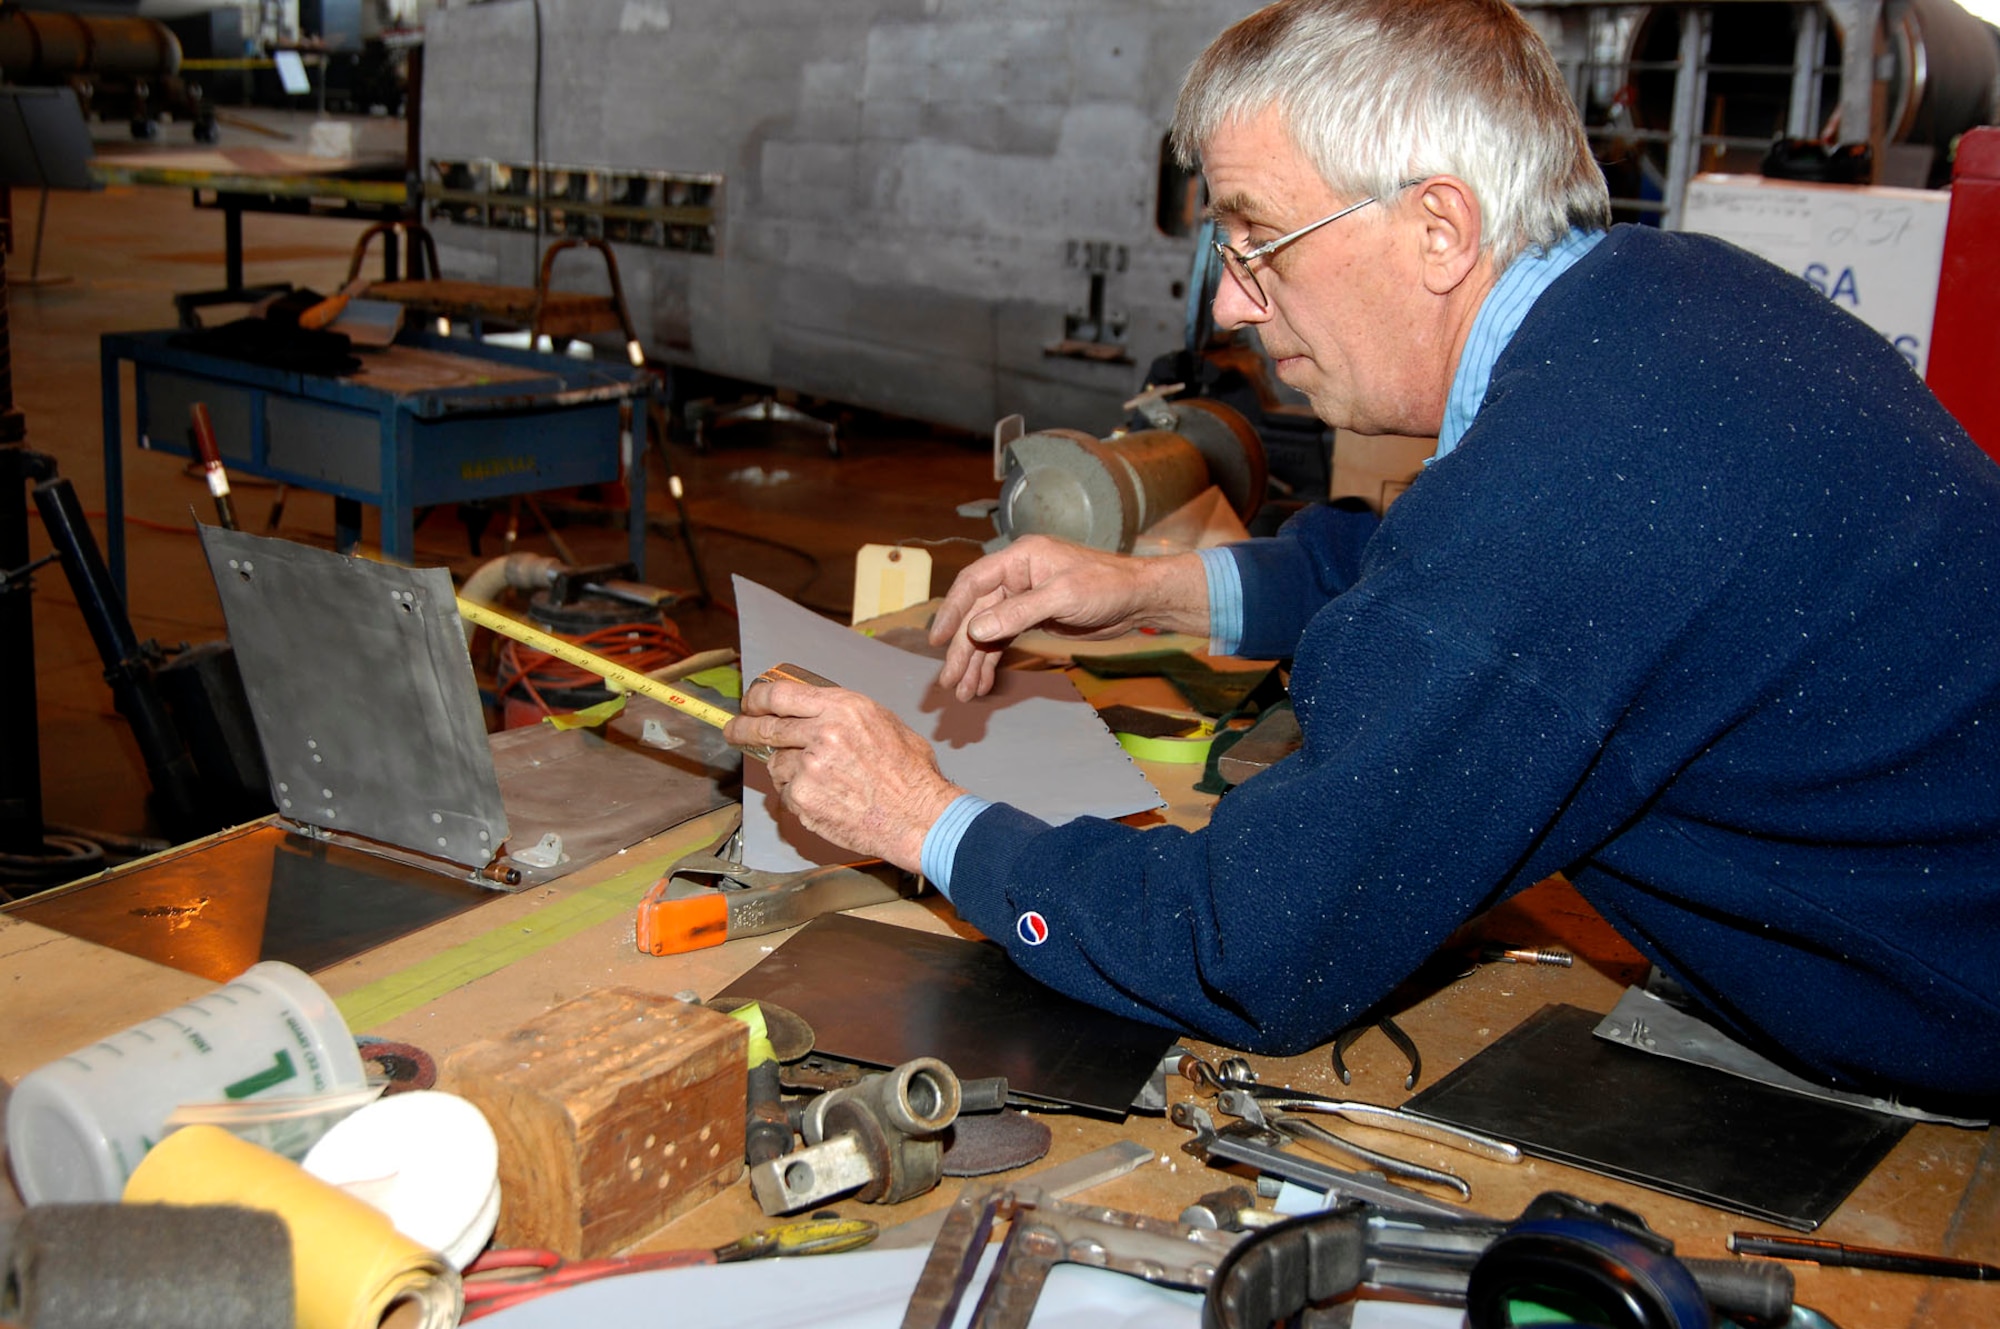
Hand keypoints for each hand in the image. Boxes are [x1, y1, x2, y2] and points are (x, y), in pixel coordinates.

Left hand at [723, 678, 964, 871]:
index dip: (758, 697)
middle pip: (765, 726)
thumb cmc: (910, 775)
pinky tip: (827, 801)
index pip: (782, 694)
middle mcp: (821, 733)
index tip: (750, 703)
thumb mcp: (884, 724)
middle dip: (743, 728)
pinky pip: (787, 794)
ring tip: (822, 782)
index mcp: (843, 708)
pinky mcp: (803, 798)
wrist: (919, 817)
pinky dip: (799, 797)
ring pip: (777, 765)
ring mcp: (808, 768)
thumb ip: (844, 715)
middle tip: (733, 731)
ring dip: (788, 771)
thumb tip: (813, 712)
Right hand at [927, 536, 1210, 699]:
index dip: (952, 611)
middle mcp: (1016, 576)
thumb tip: (976, 630)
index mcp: (1020, 558)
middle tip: (949, 682)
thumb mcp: (1063, 597)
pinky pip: (1004, 640)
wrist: (1139, 599)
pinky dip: (992, 662)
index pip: (974, 583)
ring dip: (974, 662)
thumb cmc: (1107, 586)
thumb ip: (1018, 612)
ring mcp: (1024, 599)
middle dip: (962, 650)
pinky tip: (982, 682)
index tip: (937, 642)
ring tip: (963, 692)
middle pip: (978, 614)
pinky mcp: (1034, 618)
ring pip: (989, 632)